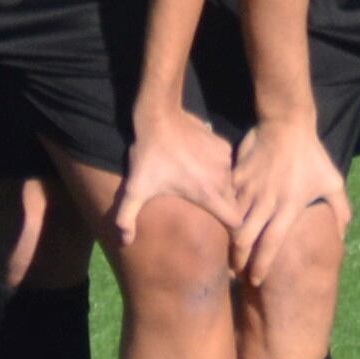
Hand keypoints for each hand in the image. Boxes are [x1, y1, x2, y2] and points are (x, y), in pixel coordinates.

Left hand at [111, 104, 240, 244]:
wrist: (160, 116)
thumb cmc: (149, 155)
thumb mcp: (135, 188)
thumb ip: (127, 217)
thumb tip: (125, 242)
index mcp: (207, 193)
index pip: (234, 221)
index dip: (231, 229)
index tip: (222, 231)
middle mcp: (222, 178)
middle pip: (233, 203)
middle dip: (223, 208)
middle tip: (206, 208)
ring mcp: (225, 160)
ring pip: (231, 183)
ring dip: (220, 187)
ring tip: (199, 184)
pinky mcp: (224, 146)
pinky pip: (227, 165)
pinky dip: (218, 168)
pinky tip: (200, 164)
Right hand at [226, 117, 347, 284]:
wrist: (287, 124)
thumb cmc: (312, 156)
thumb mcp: (333, 182)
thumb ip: (340, 211)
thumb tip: (342, 236)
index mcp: (288, 207)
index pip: (271, 244)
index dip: (262, 266)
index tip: (256, 280)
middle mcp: (266, 201)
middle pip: (244, 238)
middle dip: (237, 259)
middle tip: (236, 272)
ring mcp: (248, 188)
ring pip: (231, 221)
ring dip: (228, 240)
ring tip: (228, 253)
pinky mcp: (236, 176)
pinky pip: (226, 200)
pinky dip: (223, 214)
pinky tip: (221, 224)